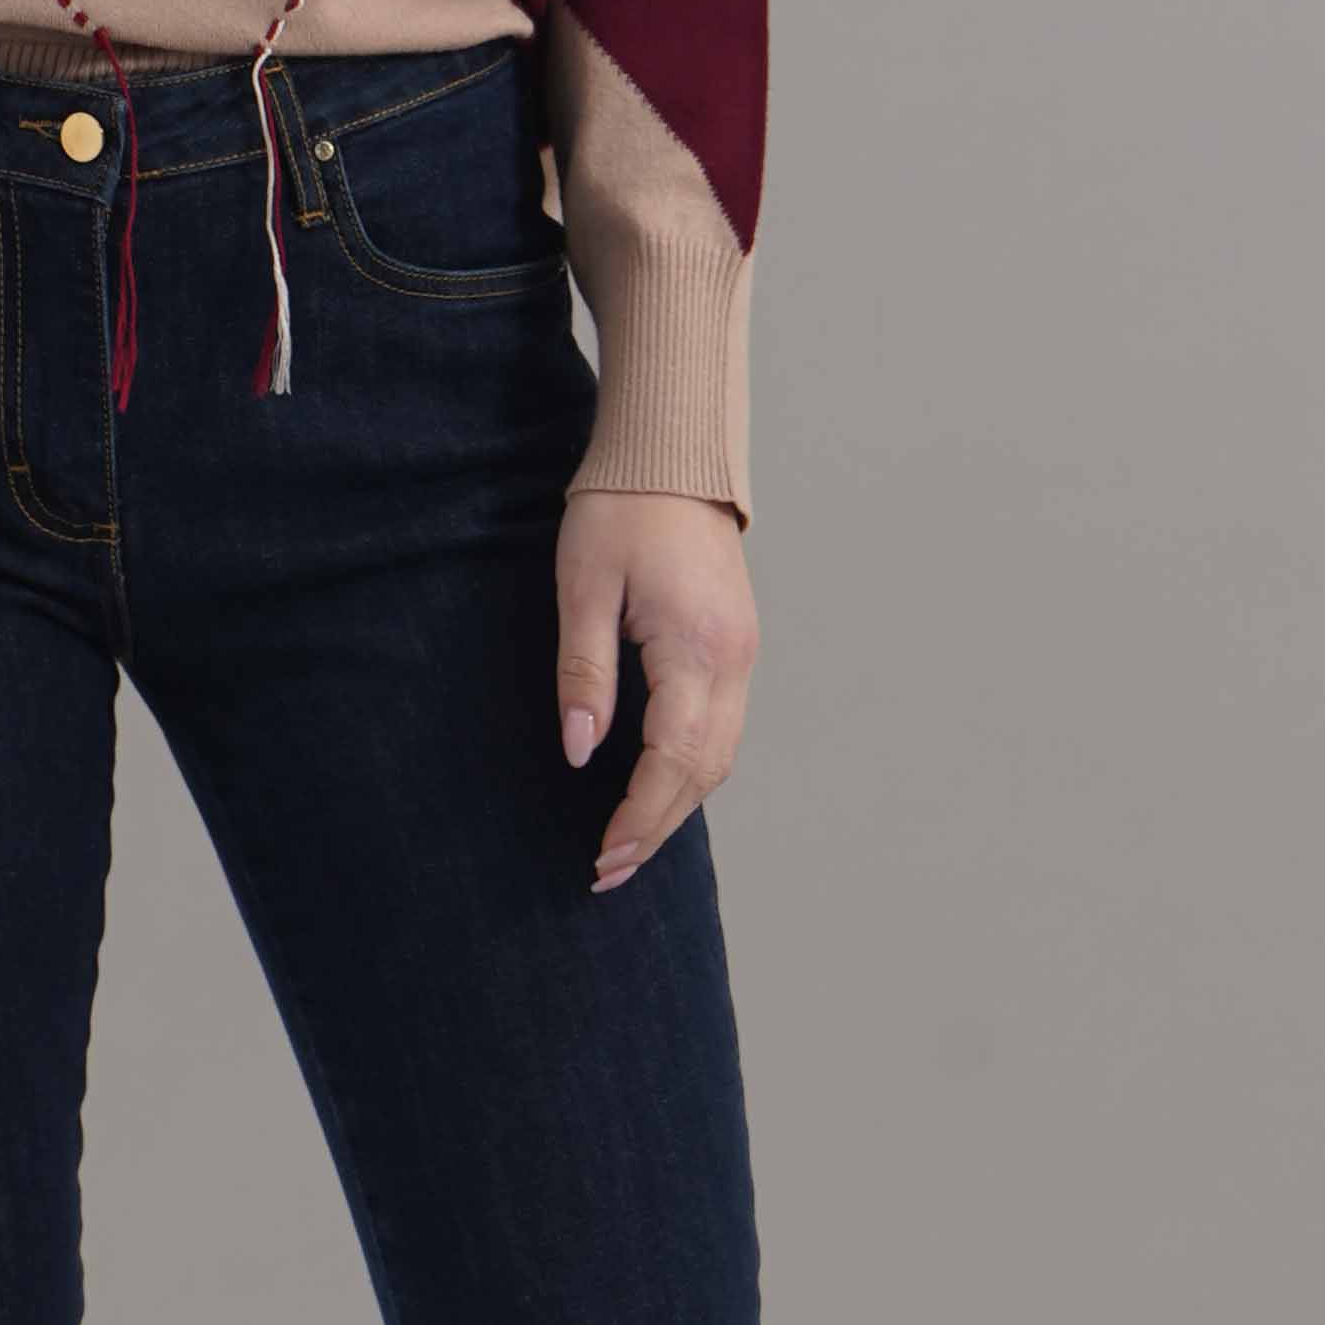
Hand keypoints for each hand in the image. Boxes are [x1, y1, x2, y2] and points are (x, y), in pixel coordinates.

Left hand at [554, 490, 754, 889]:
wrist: (671, 454)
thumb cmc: (619, 510)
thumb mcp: (582, 588)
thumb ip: (583, 673)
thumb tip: (581, 751)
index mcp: (697, 647)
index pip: (673, 758)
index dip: (639, 816)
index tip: (603, 856)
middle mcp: (734, 659)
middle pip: (705, 771)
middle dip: (658, 826)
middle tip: (608, 871)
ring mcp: (743, 653)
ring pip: (721, 755)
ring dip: (678, 804)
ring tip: (629, 842)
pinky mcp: (736, 645)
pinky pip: (723, 727)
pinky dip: (693, 769)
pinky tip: (658, 788)